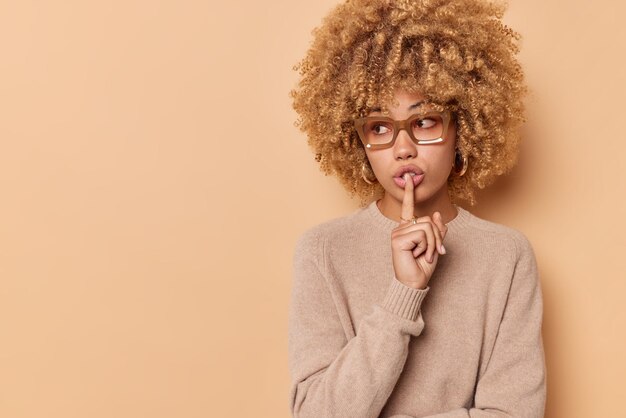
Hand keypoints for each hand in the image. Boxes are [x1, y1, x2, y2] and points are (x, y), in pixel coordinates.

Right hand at [391, 173, 447, 288]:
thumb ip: (437, 230)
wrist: (414, 283)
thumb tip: (436, 214)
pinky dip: (426, 246)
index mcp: (408, 228)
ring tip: (424, 255)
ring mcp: (397, 233)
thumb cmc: (422, 266)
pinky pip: (422, 234)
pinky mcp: (398, 239)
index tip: (409, 178)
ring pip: (427, 227)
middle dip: (436, 237)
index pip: (408, 207)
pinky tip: (416, 255)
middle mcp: (400, 228)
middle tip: (432, 253)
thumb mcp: (435, 246)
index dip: (409, 192)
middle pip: (428, 220)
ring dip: (432, 244)